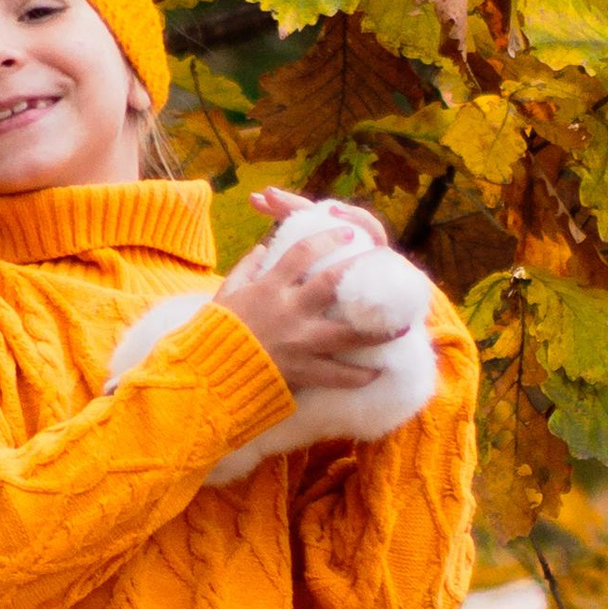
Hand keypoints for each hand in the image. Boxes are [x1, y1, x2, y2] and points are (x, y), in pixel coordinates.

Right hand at [215, 193, 396, 397]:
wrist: (205, 376)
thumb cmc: (212, 334)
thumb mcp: (225, 295)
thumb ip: (245, 270)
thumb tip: (261, 248)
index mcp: (268, 288)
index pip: (301, 253)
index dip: (327, 239)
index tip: (348, 232)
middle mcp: (288, 311)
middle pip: (332, 284)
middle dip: (359, 270)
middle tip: (383, 264)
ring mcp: (298, 342)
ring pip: (347, 333)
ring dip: (377, 330)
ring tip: (402, 326)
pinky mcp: (301, 370)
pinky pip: (336, 374)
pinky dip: (357, 375)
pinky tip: (375, 373)